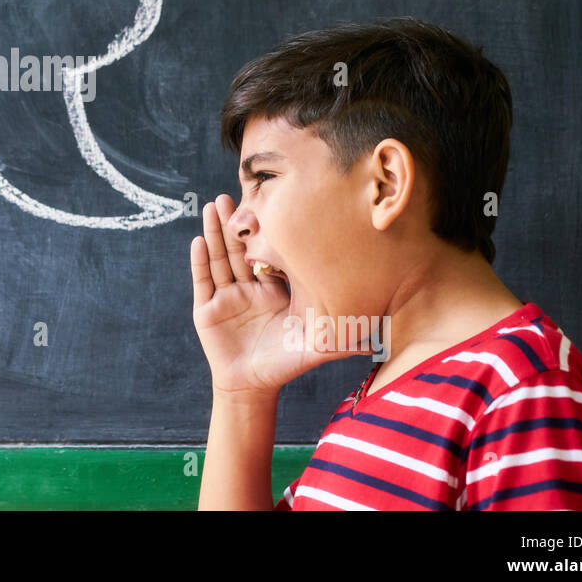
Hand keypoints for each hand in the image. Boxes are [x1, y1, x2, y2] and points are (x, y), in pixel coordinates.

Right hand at [190, 194, 364, 396]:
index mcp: (272, 290)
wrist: (252, 386)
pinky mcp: (207, 309)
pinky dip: (199, 261)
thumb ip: (344, 339)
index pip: (268, 255)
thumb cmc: (284, 365)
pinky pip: (202, 281)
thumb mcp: (315, 348)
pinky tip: (198, 241)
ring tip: (213, 206)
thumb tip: (382, 337)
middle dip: (235, 222)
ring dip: (215, 232)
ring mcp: (226, 296)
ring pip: (220, 258)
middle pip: (240, 249)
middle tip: (234, 195)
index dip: (267, 233)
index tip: (271, 207)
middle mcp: (248, 288)